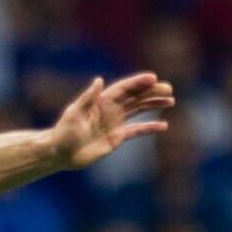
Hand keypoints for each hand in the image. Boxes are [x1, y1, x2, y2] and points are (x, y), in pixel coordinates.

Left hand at [48, 73, 174, 169]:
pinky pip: (137, 130)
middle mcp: (111, 109)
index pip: (124, 88)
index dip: (138, 82)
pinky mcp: (117, 137)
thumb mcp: (74, 114)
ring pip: (139, 110)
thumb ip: (88, 98)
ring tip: (171, 100)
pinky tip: (163, 125)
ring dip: (154, 104)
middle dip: (152, 92)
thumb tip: (98, 80)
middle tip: (169, 88)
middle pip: (135, 97)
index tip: (154, 78)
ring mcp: (115, 123)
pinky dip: (150, 127)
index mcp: (101, 101)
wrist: (60, 153)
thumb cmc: (64, 133)